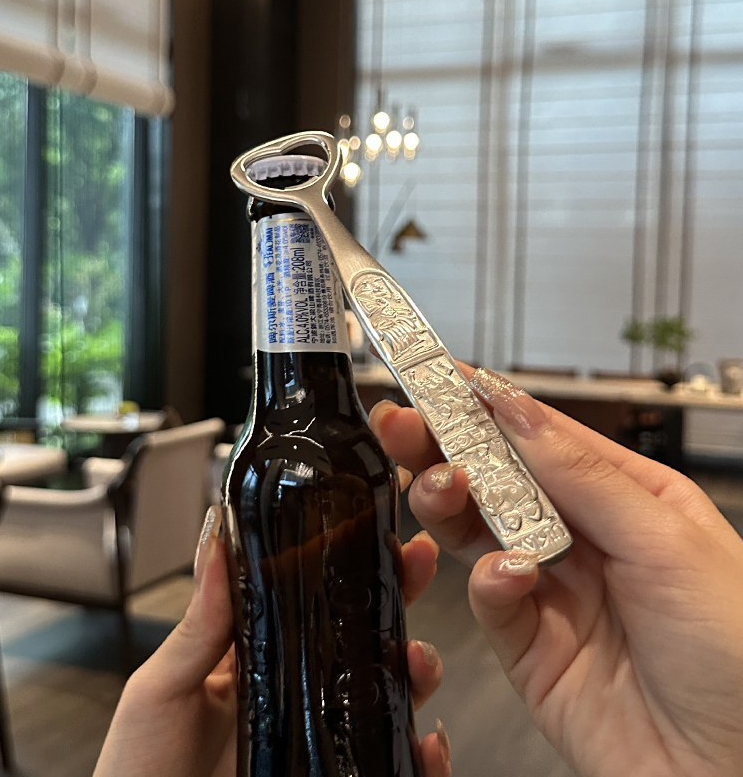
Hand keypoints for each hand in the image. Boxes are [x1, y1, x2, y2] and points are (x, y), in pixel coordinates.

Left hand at [94, 509, 450, 776]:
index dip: (343, 558)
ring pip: (384, 689)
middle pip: (358, 630)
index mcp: (253, 651)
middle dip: (396, 593)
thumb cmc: (140, 768)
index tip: (372, 526)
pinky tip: (424, 742)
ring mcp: (315, 730)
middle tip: (418, 564)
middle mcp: (293, 684)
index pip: (306, 593)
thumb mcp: (161, 689)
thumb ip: (195, 625)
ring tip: (419, 661)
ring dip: (417, 666)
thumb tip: (214, 540)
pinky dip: (419, 752)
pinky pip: (388, 760)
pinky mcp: (334, 772)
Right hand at [370, 366, 742, 776]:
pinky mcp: (526, 642)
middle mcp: (584, 537)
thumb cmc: (739, 657)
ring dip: (452, 501)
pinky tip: (507, 575)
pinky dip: (488, 581)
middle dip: (447, 445)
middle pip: (498, 477)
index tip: (437, 377)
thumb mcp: (667, 541)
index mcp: (626, 497)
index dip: (486, 403)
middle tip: (405, 423)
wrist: (732, 773)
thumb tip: (515, 411)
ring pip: (478, 529)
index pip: (540, 435)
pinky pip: (488, 596)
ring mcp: (551, 588)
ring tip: (443, 485)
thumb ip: (582, 475)